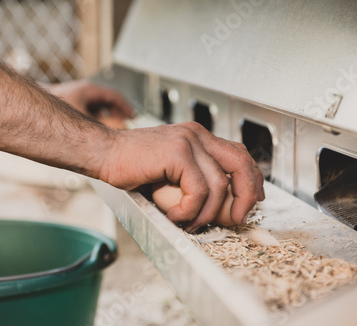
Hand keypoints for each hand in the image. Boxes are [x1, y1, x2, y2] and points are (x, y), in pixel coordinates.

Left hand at [43, 80, 133, 127]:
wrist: (27, 108)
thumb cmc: (51, 112)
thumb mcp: (83, 121)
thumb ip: (101, 129)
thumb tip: (114, 136)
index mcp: (89, 90)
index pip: (114, 96)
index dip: (126, 107)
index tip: (132, 116)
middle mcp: (81, 92)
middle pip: (105, 101)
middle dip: (115, 114)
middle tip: (123, 124)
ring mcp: (73, 98)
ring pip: (94, 107)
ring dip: (102, 118)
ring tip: (107, 131)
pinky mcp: (64, 105)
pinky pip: (83, 112)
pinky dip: (89, 121)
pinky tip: (88, 134)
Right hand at [99, 122, 264, 230]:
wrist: (104, 153)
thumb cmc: (131, 163)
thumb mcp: (170, 166)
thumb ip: (194, 174)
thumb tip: (219, 201)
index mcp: (198, 136)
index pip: (238, 154)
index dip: (252, 178)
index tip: (251, 200)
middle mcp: (197, 134)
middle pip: (241, 163)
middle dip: (245, 195)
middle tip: (237, 218)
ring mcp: (188, 141)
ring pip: (219, 184)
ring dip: (206, 213)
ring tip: (188, 222)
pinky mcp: (177, 153)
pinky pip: (198, 191)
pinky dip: (188, 210)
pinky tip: (173, 214)